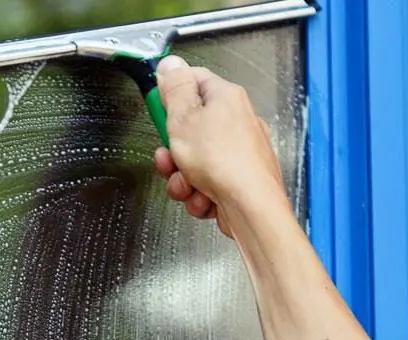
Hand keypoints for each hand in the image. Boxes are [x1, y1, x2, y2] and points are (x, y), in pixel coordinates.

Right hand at [154, 56, 288, 237]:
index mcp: (225, 98)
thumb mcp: (185, 118)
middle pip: (189, 129)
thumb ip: (174, 89)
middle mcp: (235, 122)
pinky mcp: (236, 181)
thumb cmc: (224, 163)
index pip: (192, 81)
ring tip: (189, 184)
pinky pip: (205, 184)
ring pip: (193, 162)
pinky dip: (199, 195)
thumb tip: (170, 65)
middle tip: (170, 157)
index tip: (157, 107)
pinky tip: (204, 198)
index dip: (170, 95)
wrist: (250, 206)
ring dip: (182, 178)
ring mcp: (238, 153)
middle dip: (172, 151)